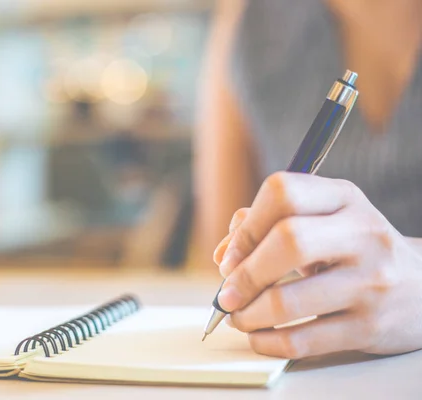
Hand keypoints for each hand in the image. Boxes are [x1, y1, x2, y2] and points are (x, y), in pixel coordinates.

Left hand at [213, 171, 421, 358]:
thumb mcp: (321, 220)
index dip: (246, 227)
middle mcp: (362, 233)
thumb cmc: (353, 250)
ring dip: (248, 314)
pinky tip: (258, 336)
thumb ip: (266, 225)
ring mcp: (371, 281)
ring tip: (237, 316)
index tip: (230, 256)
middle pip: (288, 241)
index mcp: (343, 198)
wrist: (421, 289)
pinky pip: (304, 340)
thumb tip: (224, 256)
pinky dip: (267, 342)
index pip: (283, 192)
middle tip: (226, 293)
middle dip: (245, 273)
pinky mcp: (370, 327)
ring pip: (288, 300)